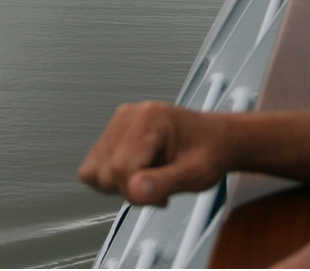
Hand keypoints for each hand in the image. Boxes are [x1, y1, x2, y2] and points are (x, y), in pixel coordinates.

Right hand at [77, 100, 229, 205]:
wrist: (215, 139)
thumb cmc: (209, 152)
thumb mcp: (195, 174)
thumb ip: (164, 182)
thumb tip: (135, 190)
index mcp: (150, 119)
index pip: (120, 168)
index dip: (138, 191)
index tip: (162, 194)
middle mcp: (130, 115)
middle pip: (104, 171)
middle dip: (129, 189)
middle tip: (159, 186)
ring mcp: (119, 122)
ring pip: (94, 171)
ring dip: (121, 185)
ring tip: (151, 177)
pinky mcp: (114, 132)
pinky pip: (94, 166)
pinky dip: (114, 179)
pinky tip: (140, 173)